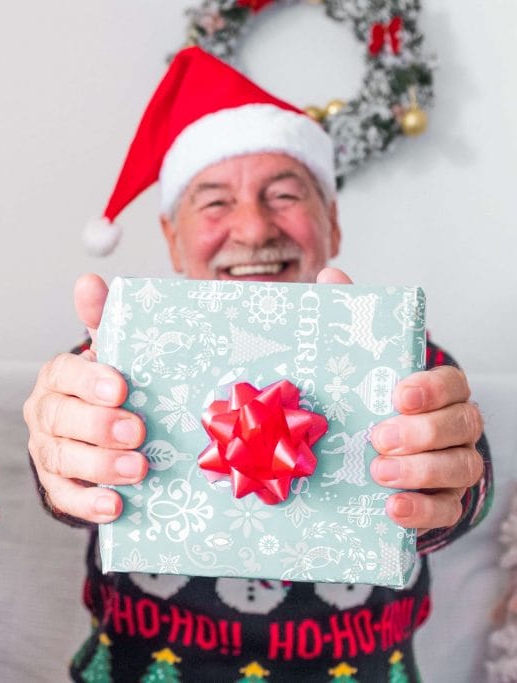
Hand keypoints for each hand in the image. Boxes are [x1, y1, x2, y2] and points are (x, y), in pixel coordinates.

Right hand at [22, 273, 147, 523]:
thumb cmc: (108, 386)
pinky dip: (88, 504)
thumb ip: (102, 319)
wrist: (98, 432)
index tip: (121, 387)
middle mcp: (44, 413)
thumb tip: (89, 281)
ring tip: (138, 469)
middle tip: (137, 430)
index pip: (63, 374)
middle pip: (60, 419)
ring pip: (61, 459)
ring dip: (99, 466)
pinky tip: (115, 506)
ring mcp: (46, 450)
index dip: (89, 380)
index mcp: (57, 377)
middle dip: (98, 426)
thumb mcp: (110, 351)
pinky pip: (64, 497)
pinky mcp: (55, 486)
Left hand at [317, 268, 484, 532]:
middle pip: (460, 425)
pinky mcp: (442, 503)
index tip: (398, 393)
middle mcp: (453, 427)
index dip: (430, 388)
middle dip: (423, 431)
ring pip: (458, 467)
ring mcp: (452, 467)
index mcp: (436, 392)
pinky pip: (445, 510)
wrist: (368, 462)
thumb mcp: (355, 365)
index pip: (451, 383)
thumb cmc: (367, 404)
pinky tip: (392, 508)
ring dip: (421, 470)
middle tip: (380, 436)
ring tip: (379, 472)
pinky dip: (421, 510)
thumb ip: (349, 321)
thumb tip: (331, 275)